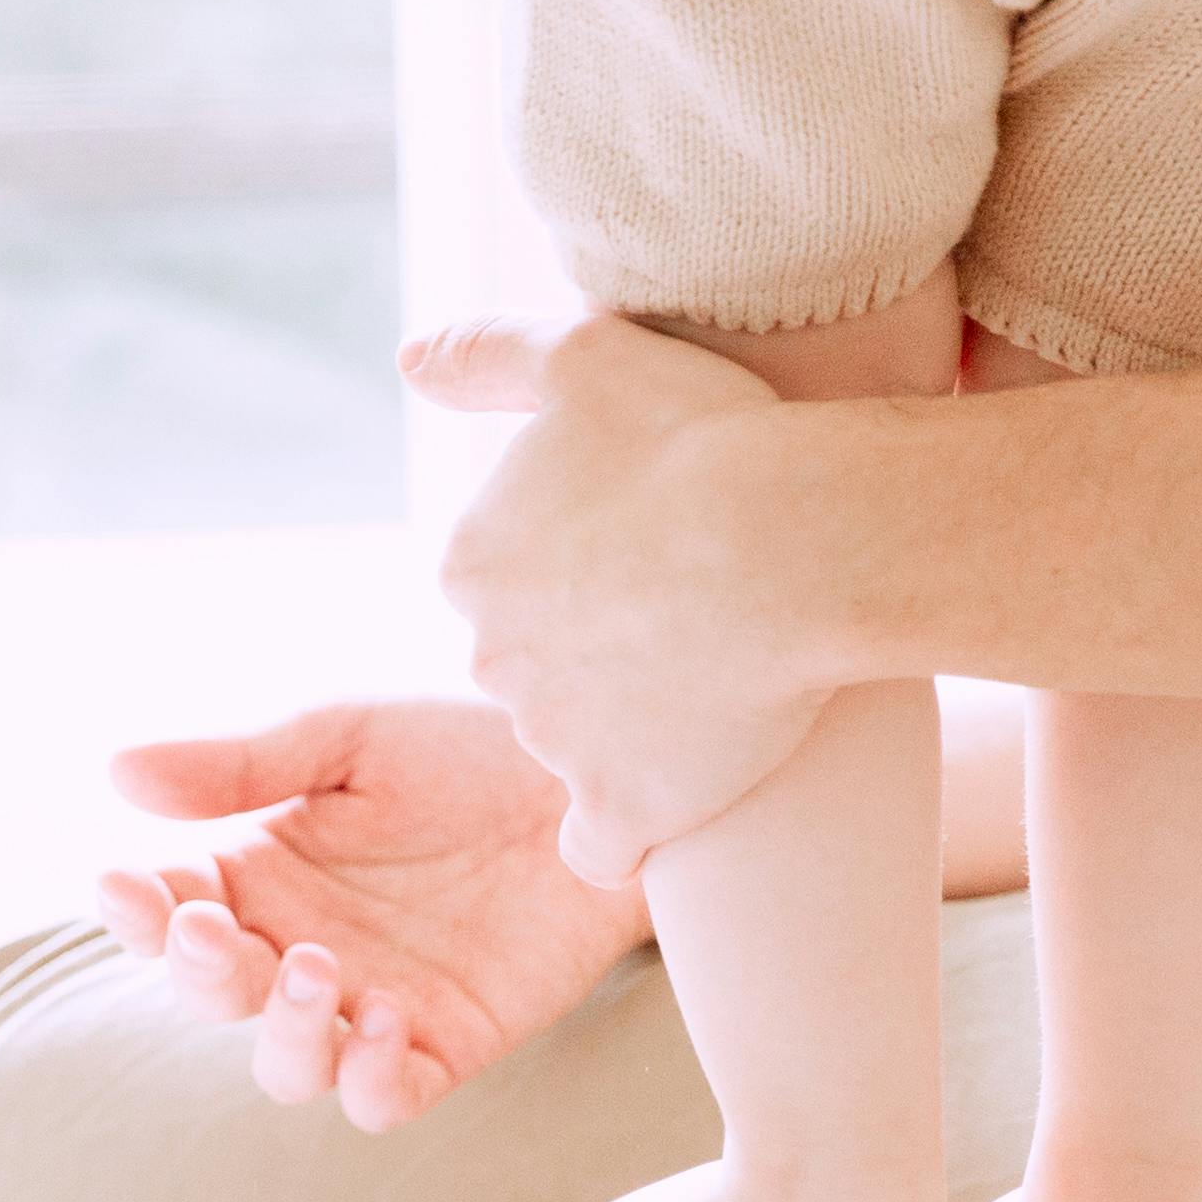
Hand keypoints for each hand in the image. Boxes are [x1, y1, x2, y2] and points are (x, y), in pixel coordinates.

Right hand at [98, 699, 651, 1131]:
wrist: (600, 777)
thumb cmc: (472, 745)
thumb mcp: (351, 737)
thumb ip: (244, 764)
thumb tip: (116, 772)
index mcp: (262, 874)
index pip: (170, 911)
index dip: (137, 910)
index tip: (120, 884)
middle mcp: (303, 947)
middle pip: (218, 998)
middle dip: (200, 974)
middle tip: (212, 931)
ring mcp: (372, 1003)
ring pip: (291, 1069)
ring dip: (284, 1033)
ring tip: (314, 969)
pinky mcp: (448, 1044)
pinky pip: (385, 1099)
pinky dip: (370, 1078)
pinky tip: (386, 1018)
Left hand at [400, 311, 832, 884]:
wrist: (794, 539)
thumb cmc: (699, 437)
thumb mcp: (584, 355)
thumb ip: (490, 355)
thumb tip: (407, 361)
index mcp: (474, 561)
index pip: (509, 582)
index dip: (581, 568)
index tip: (651, 548)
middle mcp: (493, 656)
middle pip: (538, 665)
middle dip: (598, 649)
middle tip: (695, 612)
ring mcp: (553, 738)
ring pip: (577, 743)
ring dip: (632, 725)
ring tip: (723, 676)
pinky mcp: (622, 801)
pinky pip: (601, 845)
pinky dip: (628, 833)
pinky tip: (669, 807)